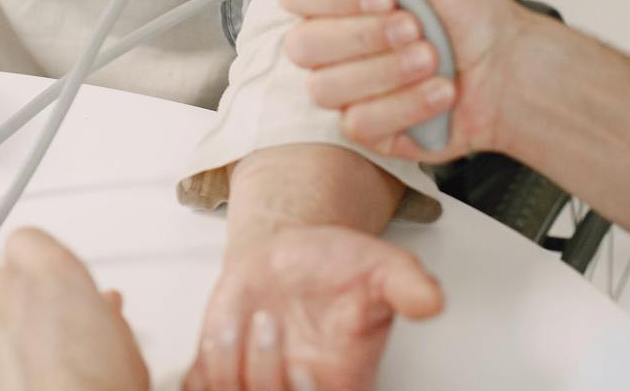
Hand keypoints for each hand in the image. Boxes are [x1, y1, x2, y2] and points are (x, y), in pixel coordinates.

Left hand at [0, 227, 149, 390]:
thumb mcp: (123, 350)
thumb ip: (105, 316)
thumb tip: (104, 308)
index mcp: (54, 273)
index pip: (27, 243)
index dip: (32, 270)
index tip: (40, 292)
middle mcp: (6, 286)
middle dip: (10, 312)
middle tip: (31, 349)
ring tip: (11, 380)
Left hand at [184, 226, 442, 390]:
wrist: (290, 252)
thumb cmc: (335, 265)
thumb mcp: (379, 266)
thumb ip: (406, 285)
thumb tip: (432, 300)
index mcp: (340, 384)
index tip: (306, 370)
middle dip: (263, 377)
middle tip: (269, 324)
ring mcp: (253, 385)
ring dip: (226, 365)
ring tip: (240, 318)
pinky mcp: (217, 371)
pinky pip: (198, 390)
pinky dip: (200, 369)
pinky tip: (220, 329)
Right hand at [277, 0, 538, 164]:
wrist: (510, 68)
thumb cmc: (471, 11)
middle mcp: (336, 38)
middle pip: (303, 45)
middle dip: (369, 37)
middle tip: (415, 27)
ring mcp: (347, 85)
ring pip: (327, 88)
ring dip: (391, 72)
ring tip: (433, 59)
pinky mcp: (366, 126)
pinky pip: (359, 123)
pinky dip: (408, 105)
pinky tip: (436, 90)